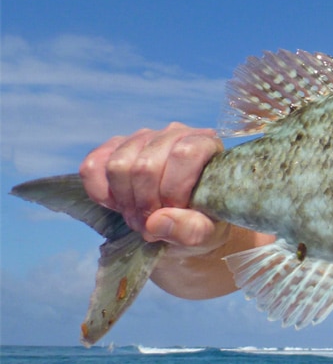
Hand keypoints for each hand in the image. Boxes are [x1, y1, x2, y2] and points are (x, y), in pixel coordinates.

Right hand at [79, 122, 225, 253]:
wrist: (180, 220)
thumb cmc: (200, 220)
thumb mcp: (206, 233)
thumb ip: (191, 229)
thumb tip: (156, 221)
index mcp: (206, 144)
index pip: (184, 154)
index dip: (173, 189)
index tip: (173, 212)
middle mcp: (174, 133)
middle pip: (145, 165)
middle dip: (145, 204)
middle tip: (152, 224)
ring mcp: (142, 138)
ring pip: (117, 165)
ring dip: (125, 201)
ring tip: (139, 218)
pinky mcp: (115, 147)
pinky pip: (93, 165)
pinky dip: (101, 193)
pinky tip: (120, 204)